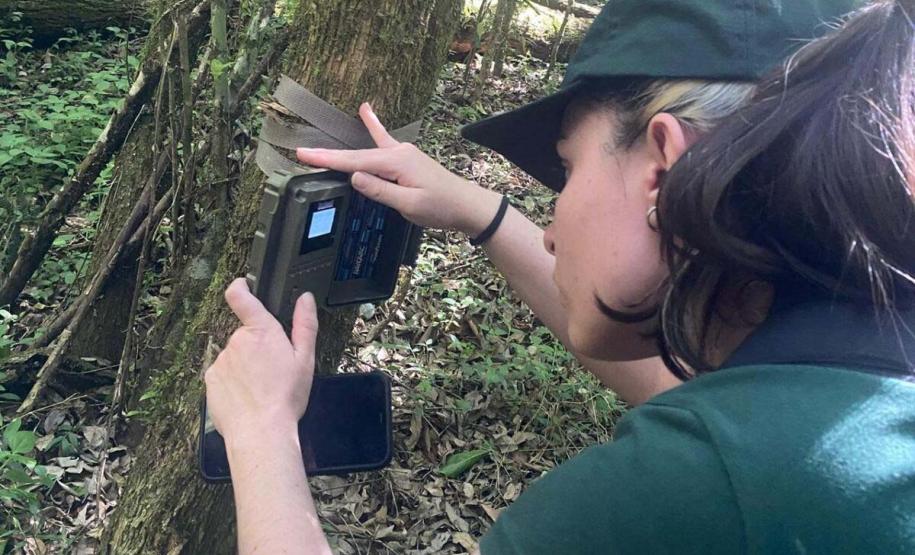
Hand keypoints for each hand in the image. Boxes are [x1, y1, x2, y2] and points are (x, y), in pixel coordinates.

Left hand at [204, 278, 318, 445]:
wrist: (261, 432)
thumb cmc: (286, 398)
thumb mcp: (306, 359)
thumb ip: (305, 324)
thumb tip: (306, 299)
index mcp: (262, 332)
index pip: (241, 297)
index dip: (240, 287)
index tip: (243, 285)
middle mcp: (237, 341)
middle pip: (245, 336)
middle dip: (256, 348)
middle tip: (272, 370)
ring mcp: (221, 360)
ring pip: (235, 357)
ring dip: (245, 367)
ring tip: (260, 389)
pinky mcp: (210, 380)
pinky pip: (223, 375)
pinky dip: (233, 383)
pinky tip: (247, 398)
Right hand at [296, 103, 502, 235]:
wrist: (467, 205)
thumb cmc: (441, 207)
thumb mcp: (410, 205)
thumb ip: (382, 191)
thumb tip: (355, 177)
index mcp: (396, 163)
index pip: (354, 163)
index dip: (327, 160)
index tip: (302, 156)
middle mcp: (398, 153)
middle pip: (357, 155)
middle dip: (328, 155)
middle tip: (300, 153)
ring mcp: (403, 153)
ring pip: (367, 149)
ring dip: (344, 146)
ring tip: (319, 141)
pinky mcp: (406, 158)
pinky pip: (384, 140)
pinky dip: (374, 125)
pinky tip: (366, 110)